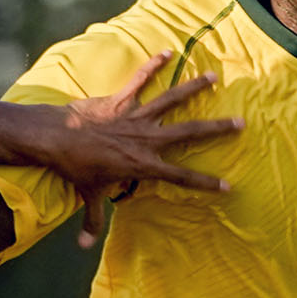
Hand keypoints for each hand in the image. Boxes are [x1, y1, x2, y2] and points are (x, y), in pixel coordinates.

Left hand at [54, 51, 240, 244]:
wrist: (55, 138)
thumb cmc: (75, 169)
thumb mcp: (88, 196)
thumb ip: (93, 220)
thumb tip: (85, 247)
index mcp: (143, 165)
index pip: (181, 177)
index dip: (206, 183)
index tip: (228, 186)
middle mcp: (146, 139)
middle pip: (189, 132)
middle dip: (216, 128)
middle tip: (240, 122)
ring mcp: (135, 116)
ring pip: (171, 99)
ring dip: (194, 87)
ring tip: (214, 77)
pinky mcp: (121, 99)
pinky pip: (140, 79)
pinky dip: (153, 64)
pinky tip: (167, 51)